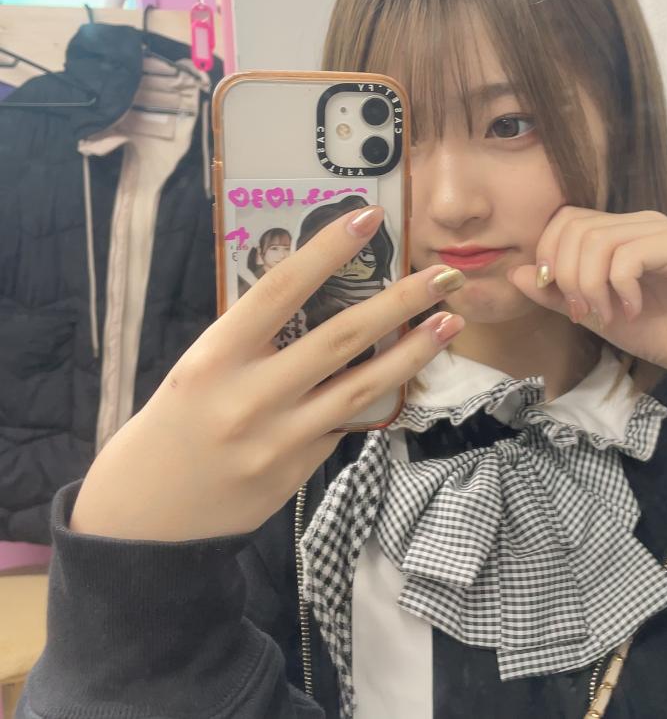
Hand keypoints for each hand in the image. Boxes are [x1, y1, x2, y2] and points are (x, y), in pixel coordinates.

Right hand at [70, 205, 465, 541]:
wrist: (146, 518)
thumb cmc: (171, 425)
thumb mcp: (198, 368)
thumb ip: (252, 339)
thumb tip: (315, 300)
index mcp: (215, 357)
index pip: (280, 289)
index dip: (327, 250)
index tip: (369, 217)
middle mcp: (251, 395)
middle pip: (341, 338)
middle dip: (401, 302)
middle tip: (445, 275)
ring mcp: (280, 438)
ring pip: (363, 386)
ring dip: (414, 352)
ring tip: (451, 322)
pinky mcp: (300, 469)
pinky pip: (347, 423)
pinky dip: (377, 394)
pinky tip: (408, 373)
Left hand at [507, 207, 666, 398]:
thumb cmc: (657, 332)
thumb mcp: (593, 313)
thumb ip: (556, 293)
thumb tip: (515, 273)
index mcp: (619, 231)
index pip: (565, 220)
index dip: (549, 254)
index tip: (556, 294)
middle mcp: (640, 222)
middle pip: (575, 226)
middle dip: (567, 274)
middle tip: (581, 312)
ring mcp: (662, 231)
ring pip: (597, 240)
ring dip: (591, 286)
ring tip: (607, 315)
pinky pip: (628, 256)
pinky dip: (620, 289)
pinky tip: (633, 310)